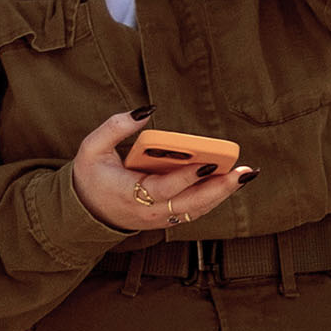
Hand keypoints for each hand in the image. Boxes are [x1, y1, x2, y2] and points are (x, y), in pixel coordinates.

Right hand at [72, 108, 250, 230]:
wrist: (85, 213)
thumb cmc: (91, 177)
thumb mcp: (91, 148)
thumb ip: (116, 127)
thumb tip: (147, 111)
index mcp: (130, 195)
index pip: (164, 188)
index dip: (187, 177)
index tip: (208, 163)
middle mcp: (149, 211)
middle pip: (191, 204)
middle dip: (219, 188)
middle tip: (242, 172)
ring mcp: (160, 219)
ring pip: (197, 209)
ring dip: (222, 193)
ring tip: (244, 174)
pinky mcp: (167, 218)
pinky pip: (194, 209)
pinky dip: (213, 197)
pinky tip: (230, 180)